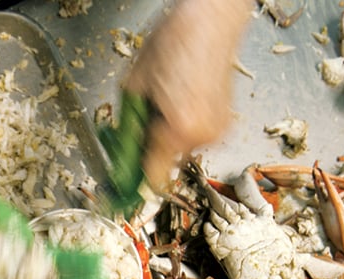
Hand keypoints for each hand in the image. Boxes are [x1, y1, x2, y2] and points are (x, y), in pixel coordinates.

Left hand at [124, 0, 250, 191]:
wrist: (210, 21)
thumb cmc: (173, 42)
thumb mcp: (134, 87)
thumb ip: (126, 129)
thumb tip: (119, 156)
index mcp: (179, 129)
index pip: (151, 176)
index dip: (131, 184)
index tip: (119, 193)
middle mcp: (202, 136)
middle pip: (163, 163)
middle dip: (146, 150)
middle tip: (135, 124)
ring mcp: (217, 131)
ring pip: (178, 150)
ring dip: (164, 137)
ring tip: (162, 102)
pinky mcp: (225, 123)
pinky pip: (194, 137)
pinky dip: (182, 128)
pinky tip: (178, 101)